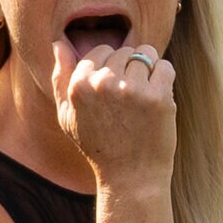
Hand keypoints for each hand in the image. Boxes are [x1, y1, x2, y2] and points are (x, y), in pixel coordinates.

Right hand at [54, 32, 180, 176]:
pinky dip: (164, 78)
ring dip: (149, 70)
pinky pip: (164, 66)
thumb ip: (60, 78)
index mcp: (79, 85)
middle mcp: (103, 83)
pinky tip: (158, 97)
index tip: (114, 91)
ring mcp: (132, 89)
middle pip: (124, 51)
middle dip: (130, 69)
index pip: (100, 50)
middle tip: (130, 99)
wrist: (130, 178)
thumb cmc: (98, 147)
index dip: (111, 68)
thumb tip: (58, 44)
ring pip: (146, 54)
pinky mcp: (158, 97)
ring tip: (144, 96)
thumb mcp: (68, 116)